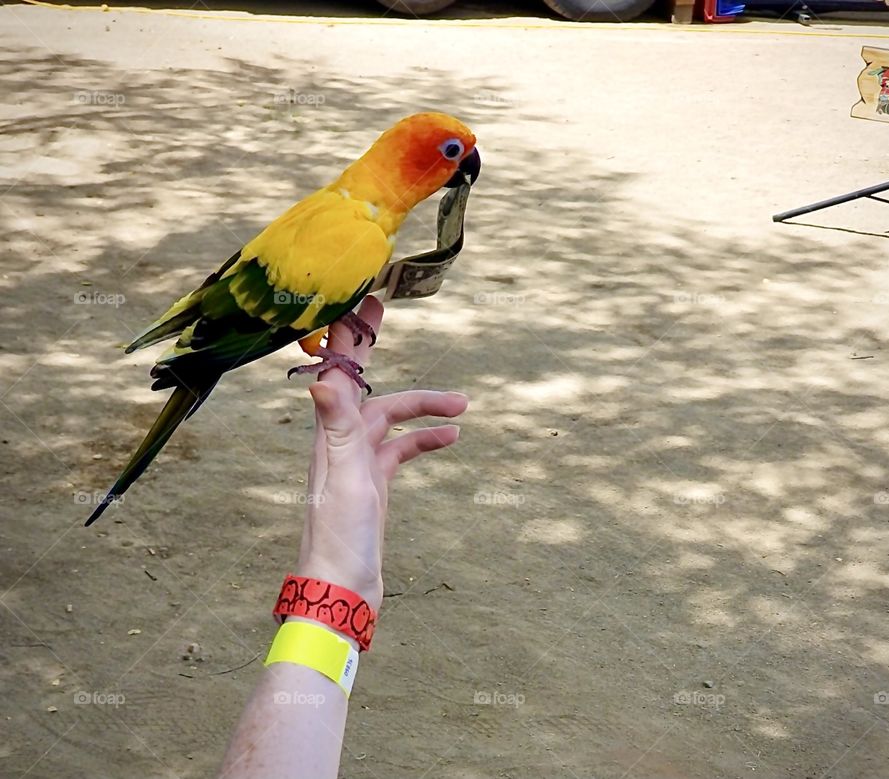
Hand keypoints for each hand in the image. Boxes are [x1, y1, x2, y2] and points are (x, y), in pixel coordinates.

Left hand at [296, 295, 467, 612]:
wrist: (343, 592)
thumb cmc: (339, 539)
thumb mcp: (344, 479)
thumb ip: (336, 427)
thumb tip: (319, 378)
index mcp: (330, 436)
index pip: (338, 373)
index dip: (348, 338)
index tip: (361, 304)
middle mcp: (340, 443)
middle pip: (358, 384)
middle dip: (369, 348)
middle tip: (382, 311)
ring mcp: (357, 464)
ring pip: (389, 419)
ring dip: (422, 406)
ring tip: (462, 404)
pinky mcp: (373, 485)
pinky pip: (401, 451)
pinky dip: (424, 440)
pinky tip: (451, 438)